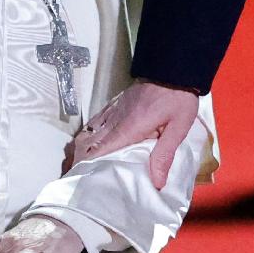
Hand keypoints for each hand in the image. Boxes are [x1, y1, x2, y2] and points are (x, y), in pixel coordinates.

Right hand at [65, 80, 199, 188]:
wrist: (172, 69)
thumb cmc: (177, 99)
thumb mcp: (178, 127)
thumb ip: (165, 154)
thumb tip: (156, 184)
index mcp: (128, 129)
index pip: (98, 150)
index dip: (85, 165)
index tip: (77, 180)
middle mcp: (115, 120)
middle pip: (87, 142)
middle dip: (77, 160)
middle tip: (75, 178)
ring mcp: (113, 111)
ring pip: (88, 131)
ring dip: (80, 148)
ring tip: (78, 166)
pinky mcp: (115, 104)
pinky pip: (96, 121)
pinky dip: (88, 134)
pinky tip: (89, 144)